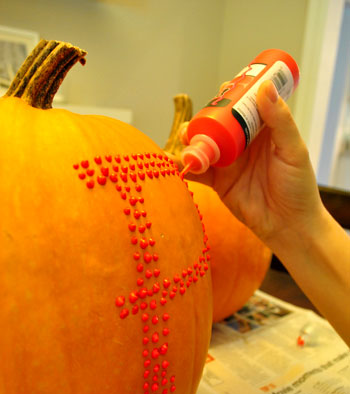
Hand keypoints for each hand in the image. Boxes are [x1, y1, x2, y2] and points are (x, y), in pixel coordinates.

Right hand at [184, 81, 322, 248]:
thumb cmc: (298, 188)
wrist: (288, 226)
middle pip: (217, 123)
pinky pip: (197, 170)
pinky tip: (174, 162)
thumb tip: (265, 87)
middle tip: (199, 120)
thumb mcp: (293, 150)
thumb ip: (279, 120)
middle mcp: (242, 143)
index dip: (231, 95)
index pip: (242, 106)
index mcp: (261, 130)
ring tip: (186, 139)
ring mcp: (228, 162)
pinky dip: (184, 166)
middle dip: (204, 118)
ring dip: (190, 140)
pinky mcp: (218, 182)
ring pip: (203, 144)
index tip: (225, 88)